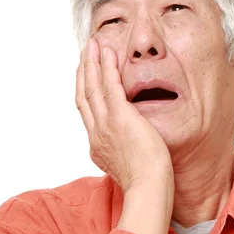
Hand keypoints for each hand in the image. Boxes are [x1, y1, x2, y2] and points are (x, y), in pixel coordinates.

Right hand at [75, 38, 173, 191]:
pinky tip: (108, 53)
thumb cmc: (148, 182)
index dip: (85, 90)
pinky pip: (110, 86)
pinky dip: (107, 68)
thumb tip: (131, 143)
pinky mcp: (119, 117)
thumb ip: (125, 149)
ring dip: (92, 64)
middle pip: (83, 96)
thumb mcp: (130, 163)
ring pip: (92, 87)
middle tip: (85, 54)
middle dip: (84, 72)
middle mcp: (95, 134)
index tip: (87, 75)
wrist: (149, 188)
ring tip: (92, 46)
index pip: (87, 112)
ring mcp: (105, 125)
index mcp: (97, 145)